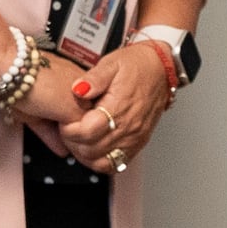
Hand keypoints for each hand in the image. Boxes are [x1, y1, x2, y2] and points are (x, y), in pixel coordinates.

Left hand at [47, 44, 173, 172]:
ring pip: (102, 162)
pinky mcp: (137, 143)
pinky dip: (100, 161)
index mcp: (119, 107)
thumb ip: (93, 78)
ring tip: (78, 139)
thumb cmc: (137, 66)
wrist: (162, 70)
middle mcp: (128, 127)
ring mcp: (134, 138)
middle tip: (68, 128)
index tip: (64, 119)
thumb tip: (78, 89)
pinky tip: (93, 148)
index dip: (69, 129)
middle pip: (91, 150)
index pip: (86, 132)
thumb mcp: (111, 63)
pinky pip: (116, 164)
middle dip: (72, 142)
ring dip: (84, 154)